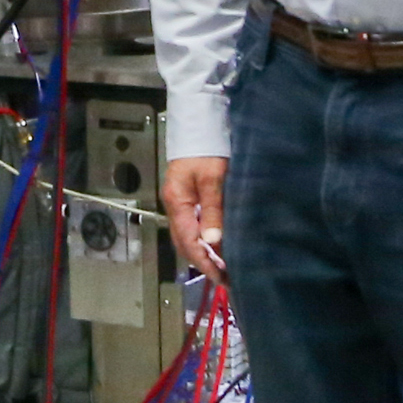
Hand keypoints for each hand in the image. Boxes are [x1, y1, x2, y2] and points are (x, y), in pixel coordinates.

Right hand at [162, 156, 227, 276]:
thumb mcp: (213, 179)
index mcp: (177, 203)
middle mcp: (175, 206)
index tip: (221, 277)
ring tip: (225, 267)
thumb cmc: (206, 148)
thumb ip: (213, 210)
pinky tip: (218, 246)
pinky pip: (194, 227)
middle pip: (186, 243)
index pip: (189, 242)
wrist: (199, 124)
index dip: (205, 263)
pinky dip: (205, 240)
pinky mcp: (188, 198)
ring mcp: (180, 203)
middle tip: (226, 278)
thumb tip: (213, 242)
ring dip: (205, 253)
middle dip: (204, 263)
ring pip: (189, 237)